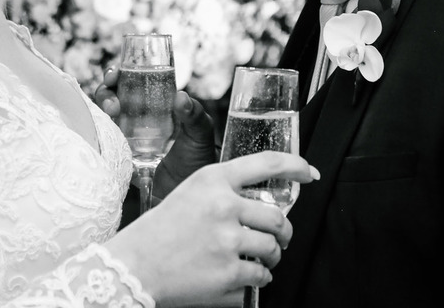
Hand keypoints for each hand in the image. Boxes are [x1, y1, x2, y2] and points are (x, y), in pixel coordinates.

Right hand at [94, 63, 218, 199]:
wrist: (188, 191)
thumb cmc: (197, 158)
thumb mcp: (200, 134)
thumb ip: (195, 116)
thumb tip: (181, 97)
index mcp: (157, 104)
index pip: (134, 81)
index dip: (120, 74)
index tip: (116, 74)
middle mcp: (138, 116)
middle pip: (113, 94)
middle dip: (106, 89)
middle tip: (112, 95)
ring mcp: (126, 135)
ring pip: (104, 114)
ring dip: (102, 106)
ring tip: (111, 110)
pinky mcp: (119, 154)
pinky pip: (101, 139)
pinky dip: (95, 131)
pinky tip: (98, 129)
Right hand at [105, 152, 318, 307]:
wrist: (133, 265)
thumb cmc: (163, 229)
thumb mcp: (192, 191)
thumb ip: (227, 189)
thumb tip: (266, 201)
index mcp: (214, 179)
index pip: (267, 162)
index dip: (295, 166)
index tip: (310, 173)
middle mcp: (224, 207)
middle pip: (278, 217)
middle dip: (284, 232)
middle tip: (279, 239)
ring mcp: (227, 242)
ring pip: (273, 249)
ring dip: (273, 258)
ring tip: (260, 259)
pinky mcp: (227, 274)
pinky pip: (260, 278)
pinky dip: (257, 280)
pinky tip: (242, 276)